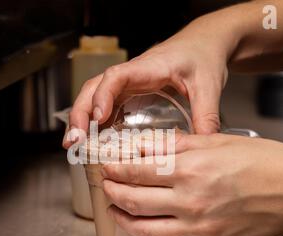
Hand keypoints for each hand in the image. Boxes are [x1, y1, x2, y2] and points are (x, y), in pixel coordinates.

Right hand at [63, 19, 234, 147]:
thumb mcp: (208, 86)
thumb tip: (202, 145)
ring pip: (95, 97)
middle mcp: (132, 75)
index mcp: (148, 68)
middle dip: (80, 113)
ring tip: (74, 145)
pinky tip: (92, 141)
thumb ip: (206, 115)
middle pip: (94, 88)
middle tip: (74, 140)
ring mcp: (128, 84)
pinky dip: (95, 123)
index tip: (98, 117)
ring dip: (82, 119)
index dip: (103, 96)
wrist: (203, 43)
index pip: (116, 77)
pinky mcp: (130, 93)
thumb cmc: (202, 55)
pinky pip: (107, 106)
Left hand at [101, 134, 282, 235]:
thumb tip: (148, 146)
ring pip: (145, 230)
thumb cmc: (267, 163)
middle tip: (107, 186)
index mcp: (190, 170)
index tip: (108, 168)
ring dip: (123, 221)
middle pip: (134, 200)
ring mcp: (198, 228)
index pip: (137, 171)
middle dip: (113, 192)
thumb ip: (178, 144)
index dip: (116, 170)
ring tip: (116, 212)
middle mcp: (190, 201)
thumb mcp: (219, 141)